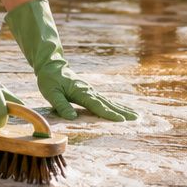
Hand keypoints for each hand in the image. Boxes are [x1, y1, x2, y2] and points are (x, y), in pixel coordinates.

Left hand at [4, 0, 137, 121]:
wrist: (52, 66)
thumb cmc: (49, 80)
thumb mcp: (51, 93)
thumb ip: (61, 105)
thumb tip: (73, 118)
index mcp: (81, 92)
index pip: (97, 105)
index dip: (108, 113)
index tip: (120, 120)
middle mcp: (89, 91)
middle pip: (108, 103)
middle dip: (123, 112)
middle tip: (136, 118)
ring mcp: (91, 91)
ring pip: (109, 102)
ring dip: (123, 109)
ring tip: (135, 116)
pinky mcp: (90, 92)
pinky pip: (105, 101)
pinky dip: (115, 106)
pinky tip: (122, 110)